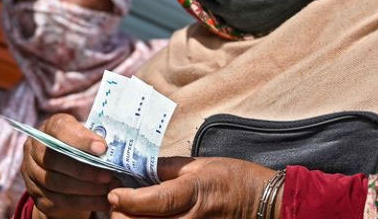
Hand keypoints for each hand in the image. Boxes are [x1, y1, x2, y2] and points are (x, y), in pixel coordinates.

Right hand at [21, 113, 118, 216]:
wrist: (67, 170)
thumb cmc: (83, 147)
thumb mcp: (88, 136)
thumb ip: (95, 139)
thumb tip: (115, 147)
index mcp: (50, 127)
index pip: (60, 129)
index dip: (81, 139)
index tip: (103, 148)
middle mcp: (35, 148)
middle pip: (54, 160)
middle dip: (85, 170)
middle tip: (109, 176)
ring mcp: (32, 173)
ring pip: (56, 184)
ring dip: (86, 189)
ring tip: (108, 190)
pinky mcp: (37, 195)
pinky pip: (58, 202)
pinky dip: (84, 203)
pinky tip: (103, 201)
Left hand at [108, 157, 279, 217]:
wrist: (263, 202)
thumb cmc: (234, 178)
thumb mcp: (201, 164)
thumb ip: (167, 167)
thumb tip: (138, 167)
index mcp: (195, 190)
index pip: (156, 201)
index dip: (129, 200)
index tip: (113, 194)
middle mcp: (195, 218)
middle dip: (123, 218)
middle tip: (115, 206)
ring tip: (127, 215)